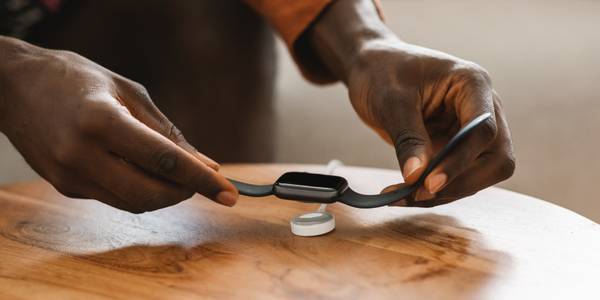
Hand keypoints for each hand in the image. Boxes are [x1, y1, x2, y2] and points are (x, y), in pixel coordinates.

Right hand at [0, 37, 237, 212]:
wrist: (14, 87)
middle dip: (185, 193)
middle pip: (150, 194)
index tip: (228, 193)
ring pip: (133, 203)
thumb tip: (203, 163)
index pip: (164, 161)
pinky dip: (140, 191)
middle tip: (203, 181)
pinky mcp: (65, 186)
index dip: (201, 180)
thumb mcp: (129, 92)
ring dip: (164, 195)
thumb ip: (167, 131)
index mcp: (101, 120)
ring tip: (178, 176)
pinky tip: (145, 172)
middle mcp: (81, 154)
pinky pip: (114, 198)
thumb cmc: (75, 78)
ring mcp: (69, 175)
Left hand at [307, 0, 514, 206]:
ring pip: (479, 175)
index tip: (428, 184)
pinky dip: (434, 191)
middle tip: (418, 195)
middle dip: (460, 183)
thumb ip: (408, 138)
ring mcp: (471, 131)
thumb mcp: (390, 101)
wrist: (371, 69)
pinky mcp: (456, 148)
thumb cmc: (382, 72)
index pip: (484, 130)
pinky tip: (402, 195)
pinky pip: (457, 178)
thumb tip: (417, 178)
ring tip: (401, 197)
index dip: (460, 161)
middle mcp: (483, 109)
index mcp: (473, 85)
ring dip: (445, 193)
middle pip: (496, 159)